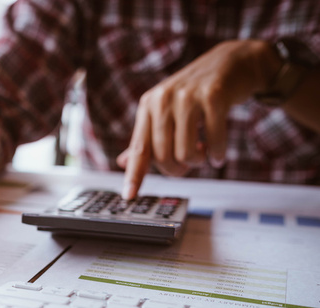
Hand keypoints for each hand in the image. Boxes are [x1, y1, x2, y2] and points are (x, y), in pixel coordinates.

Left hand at [118, 40, 278, 198]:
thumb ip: (147, 137)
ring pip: (186, 152)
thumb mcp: (166, 110)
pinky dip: (217, 154)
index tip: (128, 196)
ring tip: (203, 153)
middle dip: (177, 169)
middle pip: (163, 156)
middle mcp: (163, 100)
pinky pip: (213, 141)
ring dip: (198, 162)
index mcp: (148, 105)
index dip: (134, 175)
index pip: (138, 148)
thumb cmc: (196, 92)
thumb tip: (123, 162)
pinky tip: (218, 154)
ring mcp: (187, 97)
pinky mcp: (213, 96)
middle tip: (188, 165)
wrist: (233, 62)